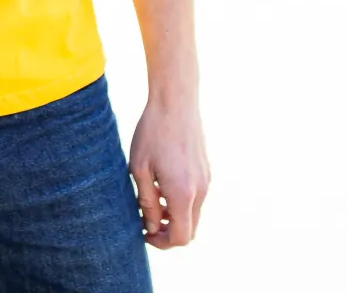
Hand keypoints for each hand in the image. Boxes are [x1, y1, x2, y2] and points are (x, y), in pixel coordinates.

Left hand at [129, 95, 209, 248]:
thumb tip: (150, 227)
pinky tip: (162, 184)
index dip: (161, 242)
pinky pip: (196, 197)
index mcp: (183, 194)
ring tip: (151, 199)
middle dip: (167, 232)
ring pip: (193, 214)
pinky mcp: (207, 171)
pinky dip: (181, 201)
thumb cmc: (152, 133)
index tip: (143, 232)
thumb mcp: (139, 169)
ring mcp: (206, 181)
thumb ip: (147, 202)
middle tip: (145, 220)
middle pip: (189, 230)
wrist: (175, 103)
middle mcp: (201, 191)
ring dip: (174, 216)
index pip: (180, 237)